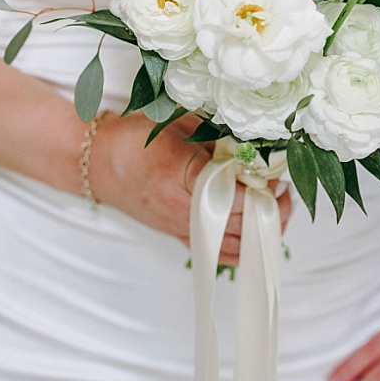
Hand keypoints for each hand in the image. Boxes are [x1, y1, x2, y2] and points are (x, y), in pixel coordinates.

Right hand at [87, 112, 291, 263]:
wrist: (96, 161)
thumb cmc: (136, 138)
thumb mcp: (181, 127)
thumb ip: (220, 138)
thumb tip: (260, 146)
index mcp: (180, 178)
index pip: (234, 194)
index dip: (262, 187)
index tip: (276, 172)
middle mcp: (181, 211)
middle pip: (239, 223)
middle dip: (270, 209)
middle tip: (283, 188)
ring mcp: (180, 228)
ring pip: (234, 247)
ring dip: (262, 231)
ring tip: (276, 207)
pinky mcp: (179, 236)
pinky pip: (220, 253)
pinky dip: (244, 246)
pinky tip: (258, 227)